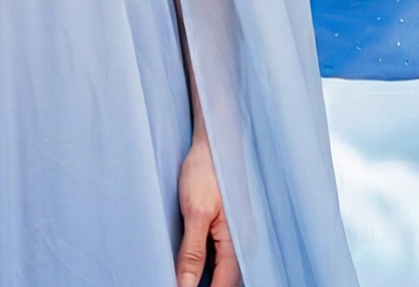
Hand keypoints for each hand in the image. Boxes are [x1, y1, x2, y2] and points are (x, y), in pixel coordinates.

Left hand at [176, 131, 239, 286]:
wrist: (212, 145)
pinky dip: (206, 267)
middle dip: (206, 286)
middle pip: (227, 280)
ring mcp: (234, 236)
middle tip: (178, 284)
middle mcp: (241, 243)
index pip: (225, 284)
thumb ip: (192, 252)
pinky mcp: (225, 228)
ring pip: (223, 271)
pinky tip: (191, 268)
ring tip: (181, 280)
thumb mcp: (194, 213)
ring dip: (206, 278)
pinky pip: (219, 257)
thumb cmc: (205, 174)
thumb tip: (185, 285)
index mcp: (237, 242)